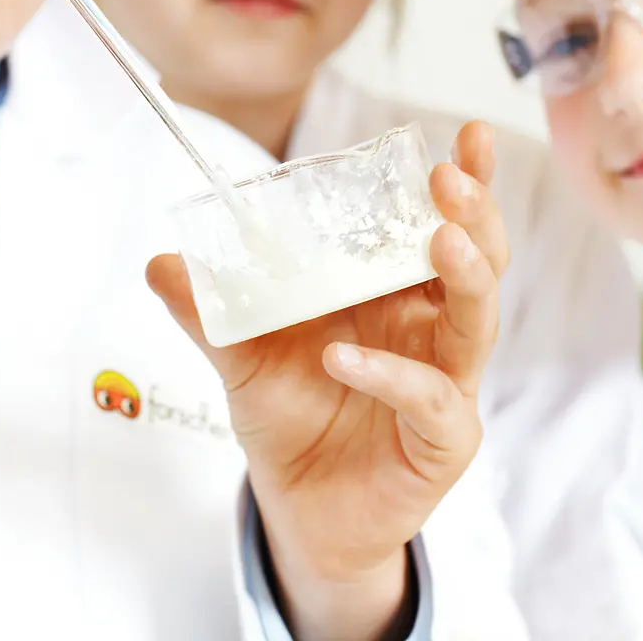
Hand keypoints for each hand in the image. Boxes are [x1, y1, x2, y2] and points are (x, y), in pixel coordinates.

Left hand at [148, 121, 508, 639]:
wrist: (298, 510)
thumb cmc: (291, 416)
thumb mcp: (243, 354)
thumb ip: (212, 311)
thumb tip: (163, 261)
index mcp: (400, 294)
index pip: (444, 225)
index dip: (465, 182)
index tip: (467, 133)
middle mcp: (433, 331)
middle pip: (479, 262)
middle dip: (472, 216)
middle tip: (449, 178)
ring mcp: (447, 384)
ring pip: (476, 323)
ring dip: (465, 276)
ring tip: (440, 241)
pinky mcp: (443, 441)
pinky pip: (429, 399)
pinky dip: (390, 376)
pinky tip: (342, 357)